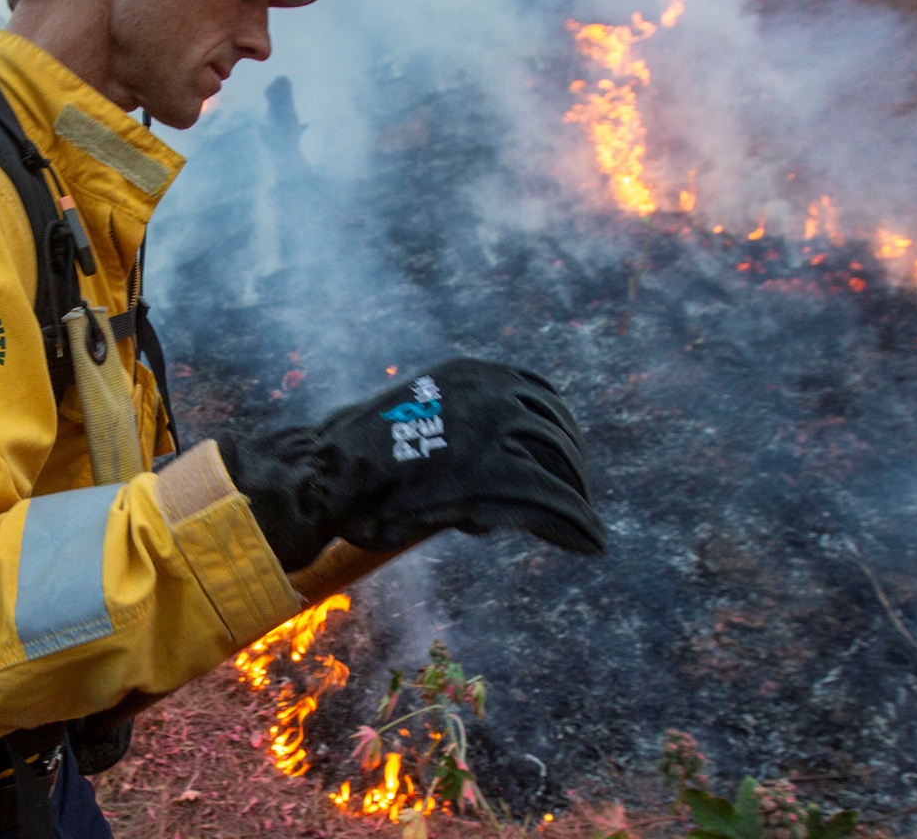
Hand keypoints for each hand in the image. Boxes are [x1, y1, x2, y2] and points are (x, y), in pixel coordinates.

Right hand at [218, 358, 604, 570]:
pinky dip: (576, 524)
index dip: (560, 428)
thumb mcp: (417, 416)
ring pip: (559, 465)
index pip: (539, 393)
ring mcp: (492, 429)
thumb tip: (483, 450)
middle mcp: (489, 391)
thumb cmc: (358, 456)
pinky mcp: (493, 475)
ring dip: (578, 498)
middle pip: (556, 429)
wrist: (327, 475)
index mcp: (470, 372)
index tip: (567, 455)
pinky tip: (589, 543)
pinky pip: (551, 500)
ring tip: (585, 527)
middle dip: (574, 466)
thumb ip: (454, 422)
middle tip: (578, 498)